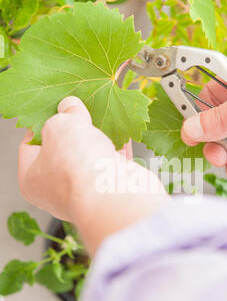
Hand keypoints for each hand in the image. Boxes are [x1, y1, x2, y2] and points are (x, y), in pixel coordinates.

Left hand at [19, 97, 167, 253]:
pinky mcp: (110, 192)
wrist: (112, 193)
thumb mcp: (61, 125)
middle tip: (80, 110)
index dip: (41, 123)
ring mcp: (85, 193)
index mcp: (32, 180)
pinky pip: (112, 166)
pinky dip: (117, 151)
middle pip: (62, 152)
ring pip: (89, 159)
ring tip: (103, 117)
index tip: (54, 108)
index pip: (30, 146)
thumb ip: (64, 113)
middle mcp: (56, 191)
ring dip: (97, 139)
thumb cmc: (76, 165)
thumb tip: (70, 107)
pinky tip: (123, 134)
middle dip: (73, 130)